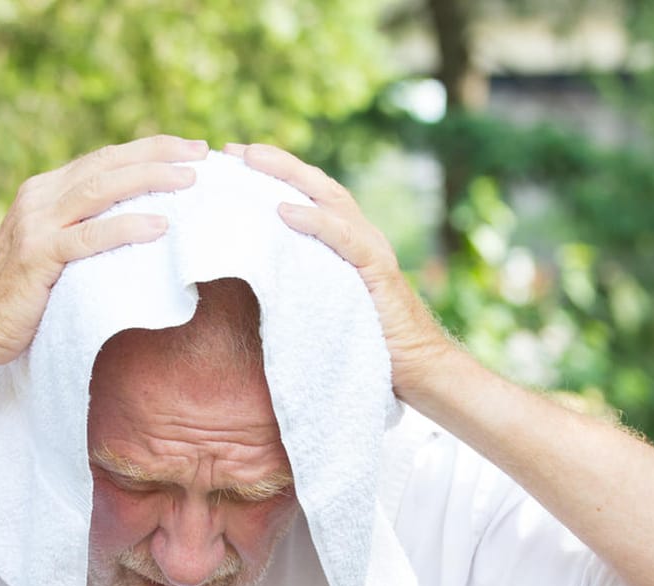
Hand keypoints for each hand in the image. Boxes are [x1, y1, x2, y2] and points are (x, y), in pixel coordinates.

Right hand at [0, 135, 208, 366]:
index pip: (104, 159)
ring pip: (101, 188)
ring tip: (190, 181)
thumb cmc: (20, 298)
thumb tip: (141, 228)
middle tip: (201, 154)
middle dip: (158, 154)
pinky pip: (89, 236)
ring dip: (149, 179)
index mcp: (45, 190)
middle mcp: (40, 197)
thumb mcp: (55, 252)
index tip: (191, 149)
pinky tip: (159, 226)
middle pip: (107, 163)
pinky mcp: (37, 256)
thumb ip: (84, 231)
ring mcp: (36, 224)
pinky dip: (126, 227)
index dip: (149, 149)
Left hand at [226, 142, 466, 404]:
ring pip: (329, 199)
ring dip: (289, 176)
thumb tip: (258, 276)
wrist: (418, 368)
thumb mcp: (327, 303)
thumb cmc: (370, 342)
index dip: (277, 174)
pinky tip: (284, 210)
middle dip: (276, 163)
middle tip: (235, 149)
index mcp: (350, 241)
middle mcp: (362, 236)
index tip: (237, 160)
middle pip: (317, 185)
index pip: (311, 196)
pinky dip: (314, 221)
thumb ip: (304, 281)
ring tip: (253, 161)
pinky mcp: (377, 271)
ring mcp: (372, 250)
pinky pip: (343, 238)